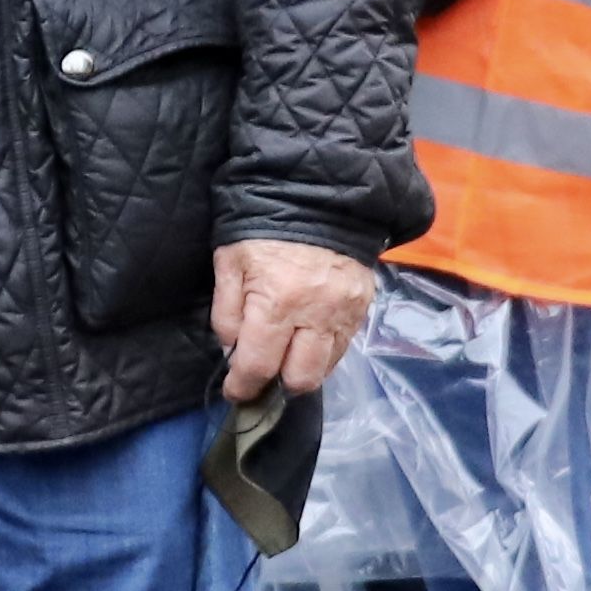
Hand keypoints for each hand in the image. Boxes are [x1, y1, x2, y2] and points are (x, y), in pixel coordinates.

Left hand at [212, 238, 376, 402]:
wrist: (316, 198)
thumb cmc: (261, 230)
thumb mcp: (229, 264)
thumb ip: (226, 312)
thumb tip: (231, 350)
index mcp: (277, 304)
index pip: (259, 365)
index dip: (243, 386)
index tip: (235, 393)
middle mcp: (316, 315)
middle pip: (301, 378)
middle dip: (278, 384)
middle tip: (262, 375)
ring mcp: (345, 313)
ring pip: (327, 367)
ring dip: (303, 370)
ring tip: (285, 359)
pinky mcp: (364, 307)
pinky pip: (344, 346)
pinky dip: (323, 352)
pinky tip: (307, 340)